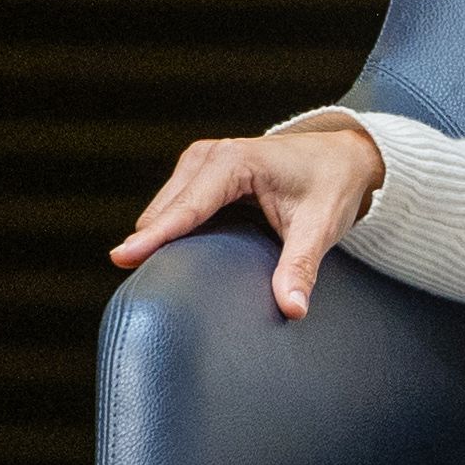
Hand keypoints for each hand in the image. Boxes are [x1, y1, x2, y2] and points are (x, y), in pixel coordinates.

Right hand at [113, 119, 384, 318]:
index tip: (121, 258)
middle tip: (155, 289)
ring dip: (162, 239)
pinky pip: (171, 208)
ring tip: (167, 276)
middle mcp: (209, 156)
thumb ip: (301, 267)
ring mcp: (199, 161)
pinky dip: (172, 231)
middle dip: (156, 246)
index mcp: (234, 163)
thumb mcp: (320, 227)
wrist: (344, 156)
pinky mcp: (197, 172)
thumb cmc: (332, 185)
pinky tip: (180, 257)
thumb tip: (292, 309)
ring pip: (161, 211)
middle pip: (165, 212)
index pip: (186, 208)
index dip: (155, 236)